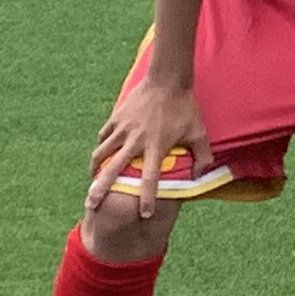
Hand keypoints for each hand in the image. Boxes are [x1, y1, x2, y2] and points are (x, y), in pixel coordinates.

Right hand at [89, 70, 203, 212]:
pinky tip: (102, 153)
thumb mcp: (199, 133)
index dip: (148, 198)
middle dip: (100, 189)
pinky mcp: (115, 119)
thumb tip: (199, 176)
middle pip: (113, 170)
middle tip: (91, 204)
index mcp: (156, 147)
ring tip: (93, 179)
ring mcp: (122, 129)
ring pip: (101, 153)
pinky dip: (101, 146)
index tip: (144, 215)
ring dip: (95, 168)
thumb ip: (203, 156)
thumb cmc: (184, 108)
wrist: (167, 80)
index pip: (150, 179)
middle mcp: (135, 141)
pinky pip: (103, 137)